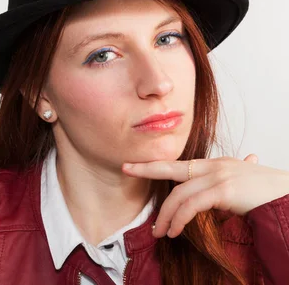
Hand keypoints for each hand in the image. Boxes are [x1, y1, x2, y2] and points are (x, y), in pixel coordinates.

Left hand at [122, 155, 288, 237]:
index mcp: (216, 164)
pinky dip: (180, 219)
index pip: (178, 164)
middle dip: (146, 172)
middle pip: (171, 171)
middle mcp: (214, 166)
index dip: (152, 164)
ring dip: (166, 215)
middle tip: (125, 173)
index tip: (131, 164)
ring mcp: (218, 176)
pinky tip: (175, 231)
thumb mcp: (245, 182)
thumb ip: (228, 185)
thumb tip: (225, 186)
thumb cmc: (270, 193)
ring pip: (179, 194)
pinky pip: (192, 205)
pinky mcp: (224, 190)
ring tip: (159, 231)